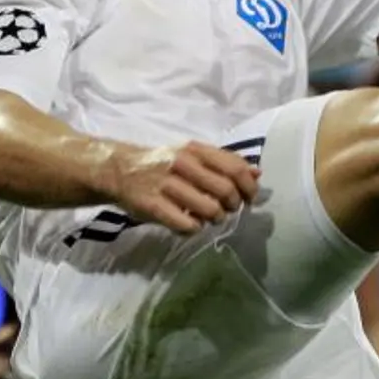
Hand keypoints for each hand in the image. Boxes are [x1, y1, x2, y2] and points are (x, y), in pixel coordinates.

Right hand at [103, 143, 260, 233]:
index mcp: (196, 150)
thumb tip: (257, 173)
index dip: (249, 187)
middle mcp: (183, 164)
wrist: (120, 170)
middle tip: (228, 210)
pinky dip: (194, 228)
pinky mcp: (153, 206)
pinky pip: (186, 224)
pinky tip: (191, 224)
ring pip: (209, 209)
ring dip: (216, 218)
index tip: (249, 198)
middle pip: (226, 190)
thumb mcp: (193, 155)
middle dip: (233, 205)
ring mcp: (167, 185)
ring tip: (210, 217)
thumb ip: (224, 163)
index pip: (235, 168)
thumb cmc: (163, 164)